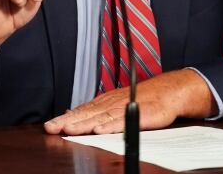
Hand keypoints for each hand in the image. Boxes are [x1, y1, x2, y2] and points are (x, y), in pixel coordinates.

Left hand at [43, 69, 216, 134]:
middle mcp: (114, 103)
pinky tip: (99, 130)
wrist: (172, 91)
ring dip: (84, 124)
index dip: (66, 117)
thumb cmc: (144, 99)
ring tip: (69, 131)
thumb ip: (97, 110)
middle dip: (69, 121)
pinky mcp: (142, 114)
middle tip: (52, 127)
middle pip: (88, 113)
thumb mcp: (117, 102)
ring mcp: (127, 107)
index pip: (83, 110)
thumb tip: (71, 114)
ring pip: (102, 117)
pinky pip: (124, 121)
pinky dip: (111, 126)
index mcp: (106, 101)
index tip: (50, 124)